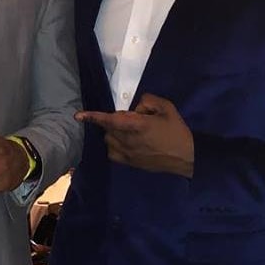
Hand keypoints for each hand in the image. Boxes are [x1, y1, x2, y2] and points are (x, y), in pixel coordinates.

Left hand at [77, 93, 193, 176]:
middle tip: (132, 120)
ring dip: (113, 134)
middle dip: (114, 122)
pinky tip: (124, 143)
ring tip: (129, 132)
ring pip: (109, 141)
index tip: (78, 116)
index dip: (92, 117)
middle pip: (108, 129)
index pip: (109, 120)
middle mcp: (128, 140)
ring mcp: (128, 154)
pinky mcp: (130, 163)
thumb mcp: (166, 107)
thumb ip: (148, 101)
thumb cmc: (177, 131)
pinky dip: (114, 146)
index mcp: (137, 125)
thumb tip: (135, 107)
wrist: (187, 157)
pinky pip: (113, 153)